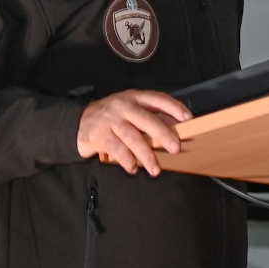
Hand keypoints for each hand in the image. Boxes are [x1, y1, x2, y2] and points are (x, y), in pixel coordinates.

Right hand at [75, 89, 191, 175]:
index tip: (188, 118)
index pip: (157, 99)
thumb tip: (177, 127)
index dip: (173, 107)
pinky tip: (133, 168)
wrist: (80, 122)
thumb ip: (152, 117)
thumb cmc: (113, 117)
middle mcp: (123, 106)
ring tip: (155, 170)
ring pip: (132, 137)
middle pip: (146, 119)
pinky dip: (127, 160)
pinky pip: (116, 149)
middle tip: (176, 148)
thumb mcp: (131, 111)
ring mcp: (110, 120)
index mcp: (134, 98)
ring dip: (146, 155)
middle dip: (162, 134)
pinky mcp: (100, 135)